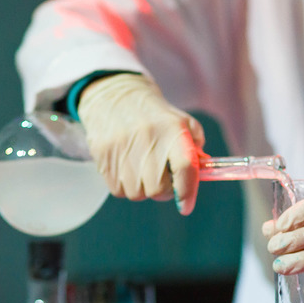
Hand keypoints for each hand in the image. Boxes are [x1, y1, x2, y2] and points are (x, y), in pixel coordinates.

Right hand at [77, 73, 206, 214]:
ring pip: (136, 193)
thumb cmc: (155, 116)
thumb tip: (201, 173)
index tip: (186, 206)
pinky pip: (118, 190)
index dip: (187, 192)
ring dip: (142, 188)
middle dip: (163, 191)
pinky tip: (126, 168)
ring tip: (142, 170)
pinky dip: (125, 186)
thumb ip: (196, 149)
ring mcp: (122, 147)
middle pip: (158, 189)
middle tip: (162, 179)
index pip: (184, 167)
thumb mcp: (182, 123)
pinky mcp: (103, 155)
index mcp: (172, 129)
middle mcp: (147, 137)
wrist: (115, 96)